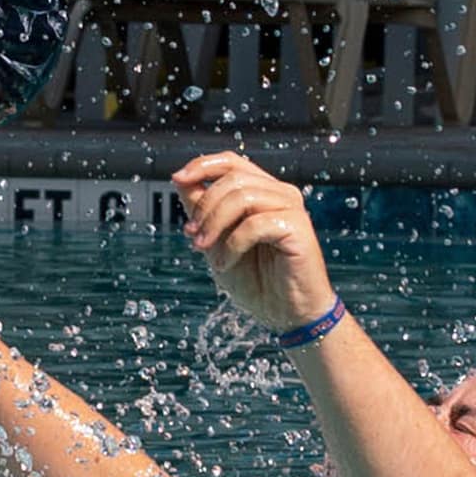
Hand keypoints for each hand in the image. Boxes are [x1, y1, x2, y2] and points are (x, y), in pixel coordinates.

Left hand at [173, 151, 337, 335]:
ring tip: (204, 249)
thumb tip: (181, 179)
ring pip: (242, 197)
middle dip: (204, 206)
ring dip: (215, 224)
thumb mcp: (216, 242)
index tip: (177, 179)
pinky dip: (233, 244)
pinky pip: (255, 224)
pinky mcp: (299, 228)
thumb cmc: (256, 280)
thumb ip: (202, 210)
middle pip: (233, 178)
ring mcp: (291, 208)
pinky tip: (226, 262)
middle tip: (192, 234)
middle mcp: (280, 194)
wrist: (285, 314)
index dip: (202, 165)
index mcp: (263, 192)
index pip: (231, 162)